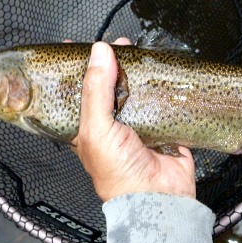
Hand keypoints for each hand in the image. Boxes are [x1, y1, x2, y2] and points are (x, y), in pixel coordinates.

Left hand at [72, 39, 195, 201]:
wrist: (157, 197)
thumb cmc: (118, 172)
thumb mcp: (96, 129)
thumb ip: (95, 90)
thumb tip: (99, 52)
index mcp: (88, 126)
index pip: (78, 91)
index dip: (77, 69)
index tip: (78, 47)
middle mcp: (113, 123)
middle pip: (110, 86)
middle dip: (112, 64)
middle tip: (117, 45)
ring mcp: (139, 124)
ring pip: (136, 90)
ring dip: (138, 71)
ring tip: (138, 51)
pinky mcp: (164, 125)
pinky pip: (162, 100)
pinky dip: (162, 86)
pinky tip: (162, 70)